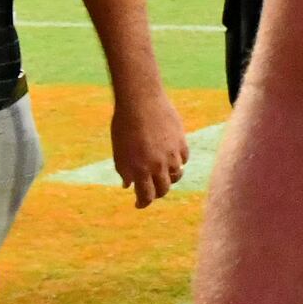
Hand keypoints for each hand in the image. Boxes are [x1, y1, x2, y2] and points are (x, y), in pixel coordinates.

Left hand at [113, 83, 189, 207]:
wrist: (140, 100)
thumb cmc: (124, 124)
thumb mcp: (119, 151)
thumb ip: (124, 170)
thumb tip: (128, 185)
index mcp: (140, 170)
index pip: (146, 196)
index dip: (142, 203)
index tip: (139, 204)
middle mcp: (158, 165)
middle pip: (163, 189)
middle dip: (157, 193)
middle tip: (151, 191)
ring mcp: (172, 154)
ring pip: (176, 175)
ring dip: (169, 178)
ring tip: (163, 175)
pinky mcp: (181, 141)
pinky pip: (184, 159)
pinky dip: (178, 162)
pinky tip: (172, 159)